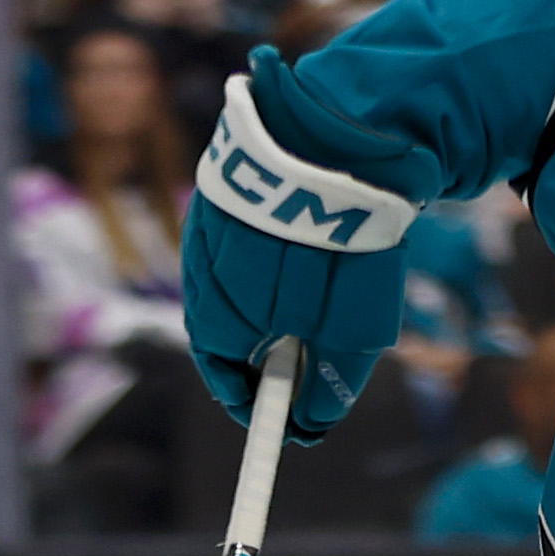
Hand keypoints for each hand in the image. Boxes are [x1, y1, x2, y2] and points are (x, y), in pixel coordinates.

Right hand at [183, 49, 433, 442]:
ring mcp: (209, 219)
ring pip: (228, 281)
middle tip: (299, 362)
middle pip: (221, 326)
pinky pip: (237, 237)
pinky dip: (263, 257)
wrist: (348, 131)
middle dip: (258, 350)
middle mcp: (201, 266)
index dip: (251, 398)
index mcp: (221, 309)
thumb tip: (311, 424)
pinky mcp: (225, 180)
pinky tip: (301, 248)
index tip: (279, 418)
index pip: (223, 370)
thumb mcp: (353, 328)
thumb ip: (328, 383)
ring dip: (261, 300)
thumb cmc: (348, 239)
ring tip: (309, 297)